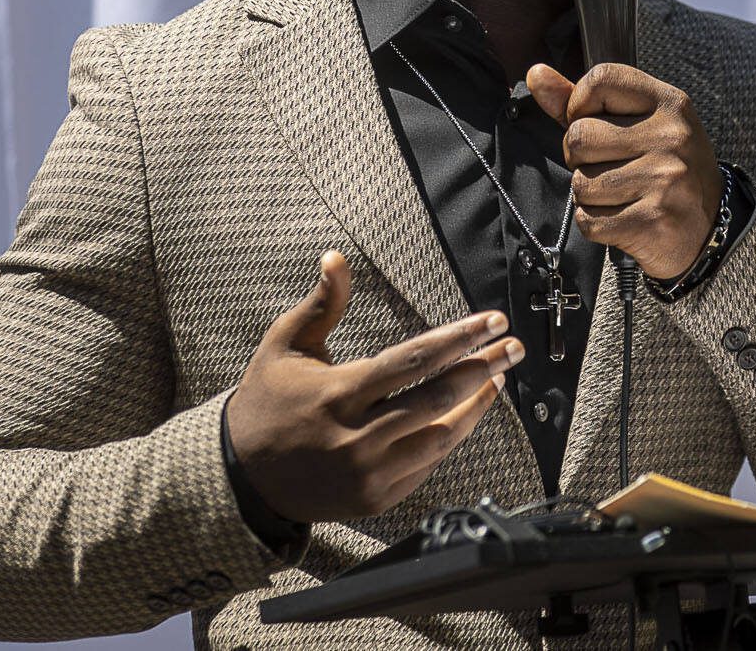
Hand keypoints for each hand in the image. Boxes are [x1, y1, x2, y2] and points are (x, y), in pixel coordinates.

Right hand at [225, 250, 523, 523]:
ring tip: (498, 378)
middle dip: (484, 368)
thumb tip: (335, 257)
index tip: (493, 321)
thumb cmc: (267, 401)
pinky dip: (452, 436)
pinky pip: (428, 465)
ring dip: (477, 406)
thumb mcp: (284, 346)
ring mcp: (368, 473)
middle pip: (437, 397)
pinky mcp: (376, 499)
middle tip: (514, 346)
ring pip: (442, 437)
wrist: (242, 477)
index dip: (459, 339)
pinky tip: (468, 412)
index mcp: (337, 394)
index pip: (412, 361)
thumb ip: (320, 304)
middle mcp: (356, 437)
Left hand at [526, 62, 723, 279]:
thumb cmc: (663, 167)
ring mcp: (665, 179)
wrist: (707, 228)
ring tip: (621, 194)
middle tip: (608, 167)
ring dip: (589, 195)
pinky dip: (595, 224)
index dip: (580, 104)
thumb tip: (535, 74)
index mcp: (669, 102)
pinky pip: (589, 220)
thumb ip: (583, 101)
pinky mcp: (653, 220)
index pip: (600, 80)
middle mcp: (671, 136)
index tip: (594, 123)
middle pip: (579, 137)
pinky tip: (622, 218)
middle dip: (580, 158)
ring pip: (581, 183)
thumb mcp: (637, 124)